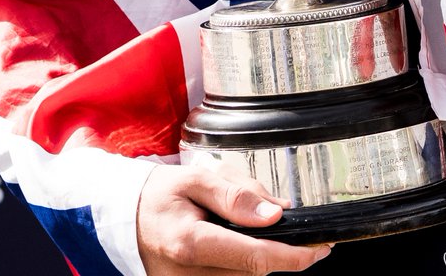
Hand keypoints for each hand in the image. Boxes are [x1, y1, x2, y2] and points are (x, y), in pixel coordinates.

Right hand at [137, 164, 332, 274]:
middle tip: (295, 224)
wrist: (125, 219)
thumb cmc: (161, 195)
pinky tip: (244, 238)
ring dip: (262, 252)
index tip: (320, 247)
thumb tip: (275, 213)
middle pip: (254, 270)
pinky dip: (245, 259)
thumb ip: (236, 195)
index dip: (293, 256)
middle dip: (281, 248)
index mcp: (190, 243)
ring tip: (256, 222)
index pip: (254, 257)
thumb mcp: (196, 179)